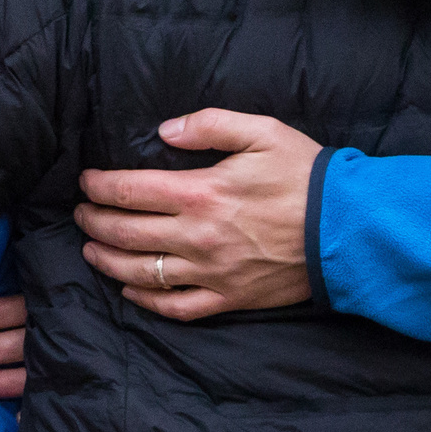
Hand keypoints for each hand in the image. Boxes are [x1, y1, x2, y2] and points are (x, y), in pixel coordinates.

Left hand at [73, 110, 322, 320]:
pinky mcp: (228, 298)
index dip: (98, 186)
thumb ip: (209, 124)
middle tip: (80, 213)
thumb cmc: (306, 176)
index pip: (129, 191)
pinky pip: (175, 307)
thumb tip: (164, 130)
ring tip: (92, 247)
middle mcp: (198, 237)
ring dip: (106, 259)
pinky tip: (129, 289)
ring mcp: (211, 273)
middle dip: (93, 221)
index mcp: (201, 192)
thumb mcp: (262, 131)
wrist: (350, 230)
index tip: (86, 182)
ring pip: (140, 272)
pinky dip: (145, 300)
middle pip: (125, 233)